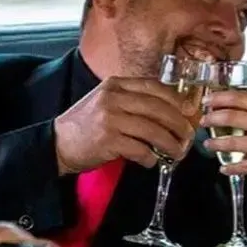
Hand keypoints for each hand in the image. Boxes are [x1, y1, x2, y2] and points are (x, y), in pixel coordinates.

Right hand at [54, 77, 197, 173]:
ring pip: (152, 130)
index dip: (176, 99)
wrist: (57, 144)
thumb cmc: (87, 124)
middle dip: (178, 123)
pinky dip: (150, 157)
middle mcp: (113, 98)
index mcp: (116, 84)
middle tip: (188, 135)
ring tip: (177, 152)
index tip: (189, 110)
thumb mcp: (107, 101)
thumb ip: (133, 100)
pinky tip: (152, 161)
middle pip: (158, 108)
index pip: (154, 86)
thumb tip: (171, 110)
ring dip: (169, 144)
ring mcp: (110, 119)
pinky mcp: (108, 141)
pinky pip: (139, 149)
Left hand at [202, 90, 246, 183]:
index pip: (243, 98)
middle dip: (215, 119)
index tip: (209, 99)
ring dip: (219, 142)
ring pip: (237, 141)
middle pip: (235, 117)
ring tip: (208, 144)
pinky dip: (233, 166)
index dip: (222, 98)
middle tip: (203, 120)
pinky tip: (224, 167)